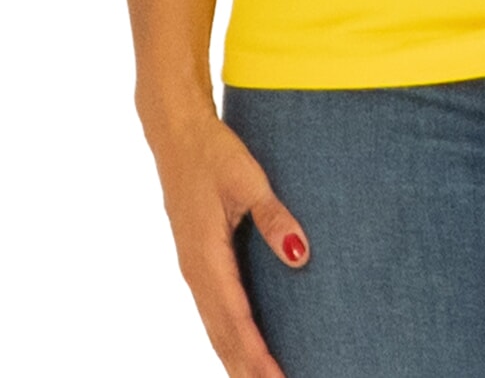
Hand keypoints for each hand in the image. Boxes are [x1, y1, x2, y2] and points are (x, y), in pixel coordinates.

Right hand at [145, 110, 309, 376]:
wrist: (178, 135)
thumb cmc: (214, 154)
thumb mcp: (248, 179)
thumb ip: (273, 216)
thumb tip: (300, 254)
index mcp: (206, 256)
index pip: (236, 319)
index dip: (256, 354)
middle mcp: (196, 271)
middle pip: (222, 335)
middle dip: (247, 368)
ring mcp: (193, 268)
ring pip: (215, 328)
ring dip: (236, 358)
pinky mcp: (196, 261)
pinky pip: (212, 311)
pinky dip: (227, 338)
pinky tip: (242, 349)